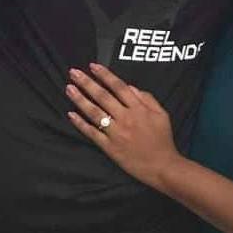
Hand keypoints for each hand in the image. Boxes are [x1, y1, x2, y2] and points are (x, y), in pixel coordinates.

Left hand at [66, 62, 180, 189]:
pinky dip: (81, 124)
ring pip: (94, 113)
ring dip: (80, 99)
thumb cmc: (163, 139)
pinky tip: (71, 114)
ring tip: (69, 89)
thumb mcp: (161, 114)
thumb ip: (147, 98)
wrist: (161, 166)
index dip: (105, 75)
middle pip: (103, 96)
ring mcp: (116, 133)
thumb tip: (130, 87)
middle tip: (73, 72)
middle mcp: (125, 118)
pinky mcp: (109, 147)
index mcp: (139, 109)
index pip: (118, 87)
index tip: (93, 66)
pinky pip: (92, 133)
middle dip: (87, 83)